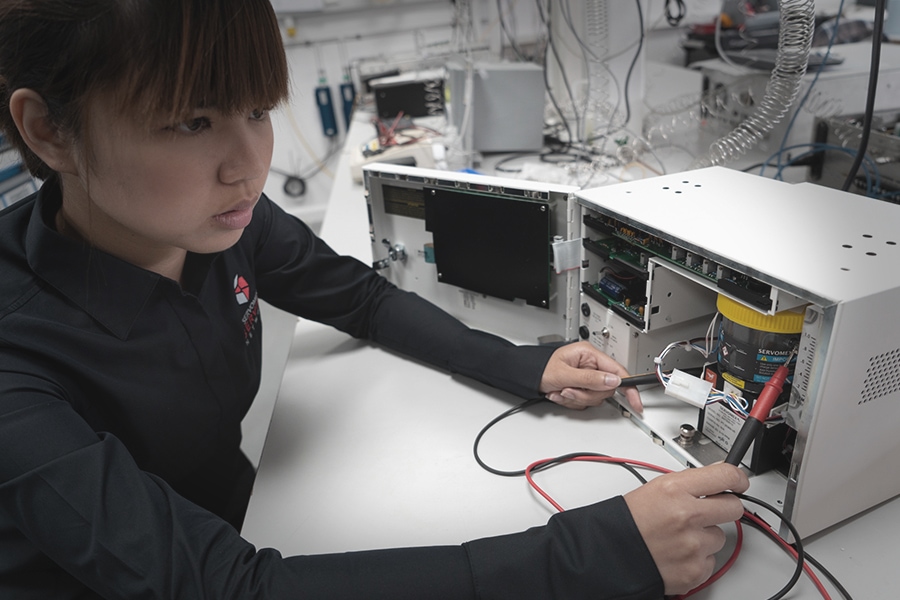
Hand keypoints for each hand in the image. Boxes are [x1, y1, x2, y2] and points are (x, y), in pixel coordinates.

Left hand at [539, 341, 642, 413]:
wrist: (526, 376)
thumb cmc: (541, 369)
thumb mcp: (564, 374)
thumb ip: (590, 379)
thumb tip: (613, 381)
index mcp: (589, 354)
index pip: (618, 371)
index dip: (628, 388)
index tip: (636, 402)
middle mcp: (590, 365)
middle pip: (605, 389)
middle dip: (585, 394)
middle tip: (569, 390)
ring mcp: (586, 378)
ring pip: (594, 398)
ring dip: (576, 398)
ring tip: (561, 390)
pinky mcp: (581, 388)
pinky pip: (584, 402)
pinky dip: (571, 401)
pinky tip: (559, 393)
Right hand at [623, 463, 749, 594]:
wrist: (611, 554)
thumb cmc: (629, 521)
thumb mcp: (655, 489)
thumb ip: (690, 483)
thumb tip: (717, 476)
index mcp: (674, 490)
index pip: (725, 476)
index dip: (737, 478)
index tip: (739, 482)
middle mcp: (686, 515)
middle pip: (733, 507)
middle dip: (725, 508)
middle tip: (708, 511)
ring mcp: (693, 544)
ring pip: (720, 536)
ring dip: (705, 536)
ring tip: (680, 536)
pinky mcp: (696, 570)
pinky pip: (711, 560)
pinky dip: (698, 558)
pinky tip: (678, 552)